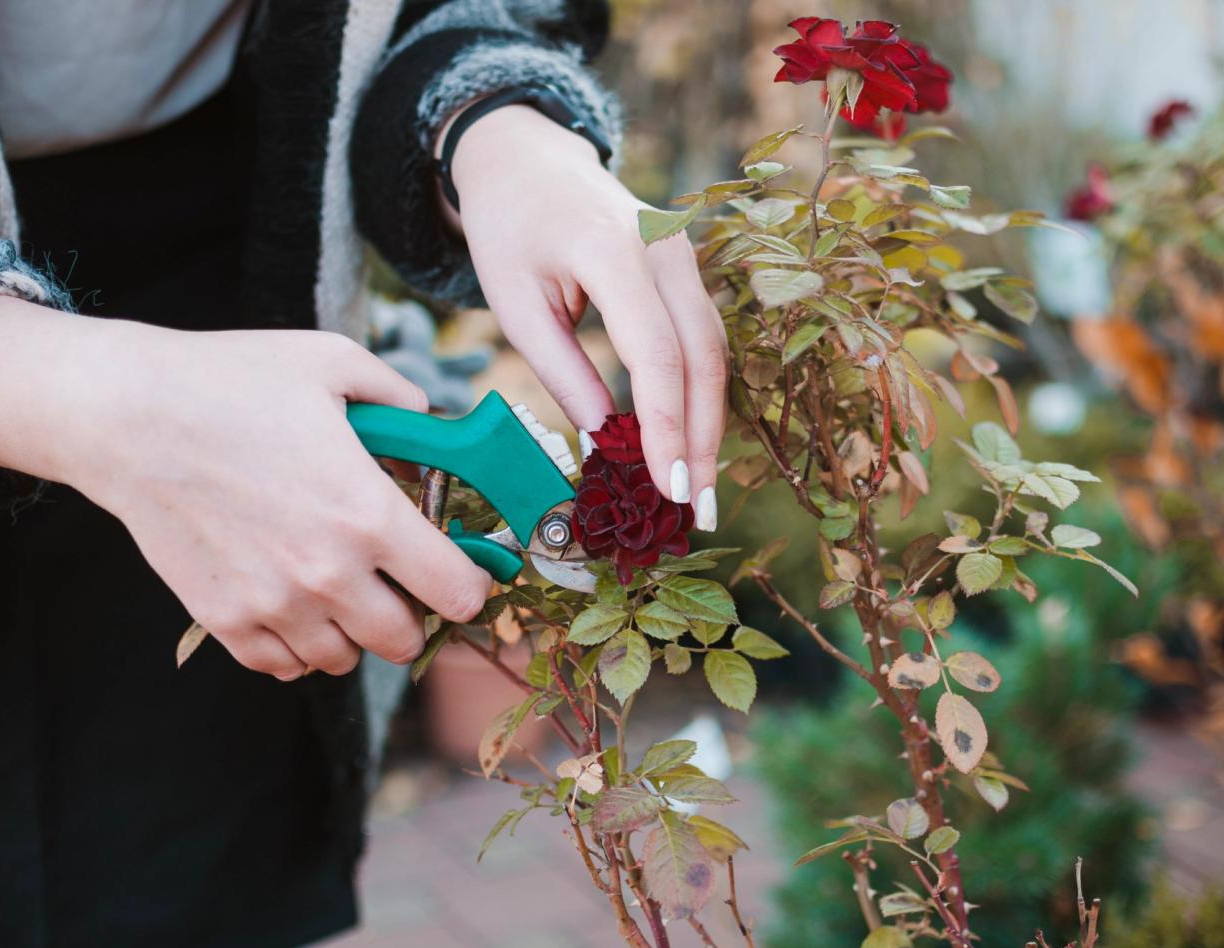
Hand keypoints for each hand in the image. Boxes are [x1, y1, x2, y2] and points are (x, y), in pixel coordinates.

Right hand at [0, 297, 492, 677]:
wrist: (126, 415)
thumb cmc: (229, 381)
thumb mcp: (333, 362)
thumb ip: (400, 397)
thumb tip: (433, 422)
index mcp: (368, 515)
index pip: (457, 592)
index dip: (471, 583)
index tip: (462, 569)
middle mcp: (327, 574)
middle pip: (405, 639)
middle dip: (414, 612)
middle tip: (398, 579)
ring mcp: (272, 604)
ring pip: (344, 659)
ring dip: (354, 631)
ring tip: (340, 587)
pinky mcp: (223, 620)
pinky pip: (283, 665)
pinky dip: (297, 645)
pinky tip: (293, 603)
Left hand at [448, 105, 726, 531]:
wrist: (527, 159)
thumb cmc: (509, 230)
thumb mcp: (516, 306)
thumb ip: (565, 374)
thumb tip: (609, 443)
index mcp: (612, 251)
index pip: (656, 355)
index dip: (666, 429)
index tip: (666, 490)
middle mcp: (665, 247)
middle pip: (703, 358)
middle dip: (701, 441)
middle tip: (695, 512)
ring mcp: (684, 252)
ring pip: (714, 351)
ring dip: (708, 424)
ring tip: (695, 491)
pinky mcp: (687, 266)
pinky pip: (704, 336)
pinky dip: (700, 393)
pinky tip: (689, 442)